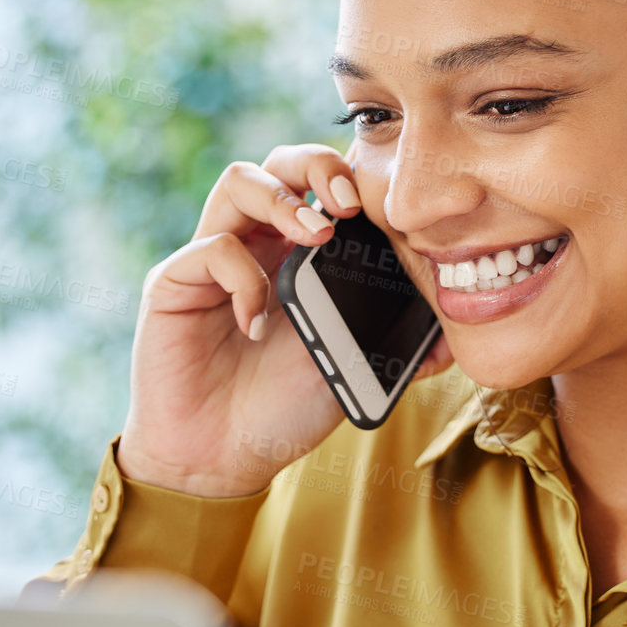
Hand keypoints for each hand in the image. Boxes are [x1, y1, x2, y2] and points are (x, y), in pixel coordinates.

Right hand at [116, 143, 453, 496]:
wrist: (220, 462)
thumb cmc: (281, 412)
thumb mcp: (351, 372)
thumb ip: (396, 349)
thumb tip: (452, 343)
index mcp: (298, 255)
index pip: (320, 184)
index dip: (350, 176)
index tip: (386, 203)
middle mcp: (255, 245)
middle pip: (279, 163)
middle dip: (316, 165)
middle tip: (347, 203)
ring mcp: (212, 259)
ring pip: (237, 181)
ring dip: (281, 198)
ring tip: (314, 236)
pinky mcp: (173, 283)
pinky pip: (210, 248)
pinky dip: (243, 278)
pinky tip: (256, 325)